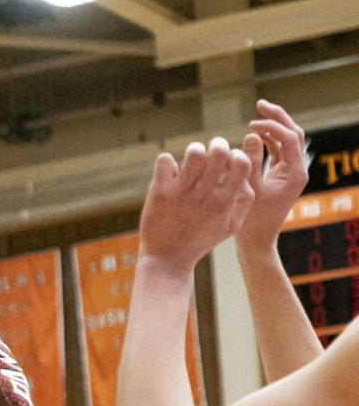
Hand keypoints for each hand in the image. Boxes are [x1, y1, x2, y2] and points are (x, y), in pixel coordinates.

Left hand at [138, 138, 252, 273]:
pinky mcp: (160, 192)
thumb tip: (245, 178)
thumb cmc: (201, 241)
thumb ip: (243, 202)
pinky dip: (167, 162)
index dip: (236, 156)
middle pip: (219, 152)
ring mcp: (181, 192)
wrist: (168, 260)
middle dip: (217, 145)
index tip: (228, 163)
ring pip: (194, 152)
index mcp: (224, 201)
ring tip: (191, 161)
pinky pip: (165, 161)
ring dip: (194, 150)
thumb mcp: (231, 227)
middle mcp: (205, 195)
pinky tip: (169, 173)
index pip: (241, 163)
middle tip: (210, 153)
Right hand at [236, 100, 309, 253]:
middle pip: (293, 134)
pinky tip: (253, 134)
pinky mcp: (280, 176)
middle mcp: (297, 170)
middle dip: (278, 118)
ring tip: (256, 117)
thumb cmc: (252, 219)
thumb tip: (253, 133)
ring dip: (272, 127)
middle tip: (261, 104)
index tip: (252, 124)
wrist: (256, 241)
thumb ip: (251, 159)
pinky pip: (277, 151)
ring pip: (286, 141)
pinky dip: (267, 140)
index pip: (291, 138)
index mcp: (295, 173)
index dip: (273, 126)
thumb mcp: (248, 187)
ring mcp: (289, 173)